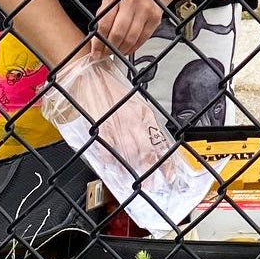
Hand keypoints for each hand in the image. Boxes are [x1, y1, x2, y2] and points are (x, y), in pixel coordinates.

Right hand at [47, 55, 167, 171]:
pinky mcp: (100, 127)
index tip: (170, 174)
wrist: (88, 74)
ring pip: (129, 153)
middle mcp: (132, 119)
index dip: (165, 159)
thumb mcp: (133, 103)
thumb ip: (141, 124)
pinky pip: (106, 149)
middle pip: (146, 150)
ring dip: (133, 170)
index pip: (159, 140)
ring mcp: (116, 124)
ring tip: (137, 182)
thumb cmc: (109, 88)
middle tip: (156, 185)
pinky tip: (113, 168)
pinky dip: (110, 160)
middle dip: (152, 170)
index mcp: (143, 112)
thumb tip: (150, 146)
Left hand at [92, 0, 187, 59]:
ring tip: (116, 51)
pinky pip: (142, 39)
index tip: (96, 52)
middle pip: (118, 33)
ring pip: (130, 39)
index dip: (98, 42)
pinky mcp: (155, 18)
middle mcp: (131, 0)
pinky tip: (128, 48)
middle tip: (106, 53)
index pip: (104, 24)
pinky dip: (133, 47)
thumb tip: (96, 42)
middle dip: (110, 48)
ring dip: (121, 50)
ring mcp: (145, 9)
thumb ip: (102, 17)